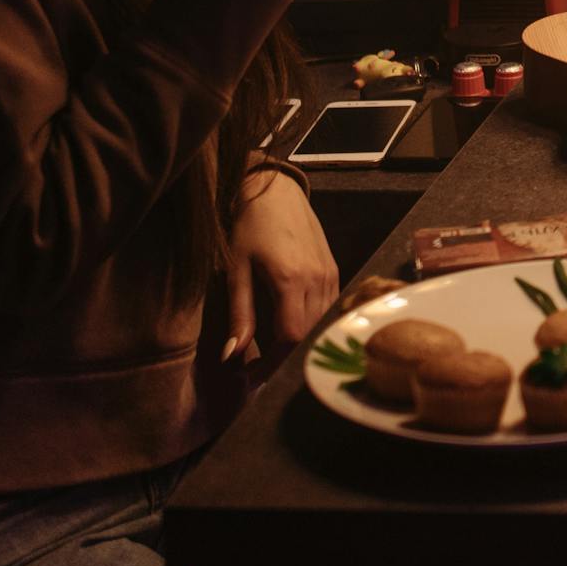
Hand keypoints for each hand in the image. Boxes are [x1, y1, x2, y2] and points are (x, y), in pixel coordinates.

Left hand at [222, 168, 338, 364]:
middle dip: (284, 359)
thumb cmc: (248, 226)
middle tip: (258, 371)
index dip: (272, 363)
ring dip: (300, 344)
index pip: (290, 337)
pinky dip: (313, 325)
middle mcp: (317, 278)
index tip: (250, 376)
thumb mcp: (236, 270)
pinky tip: (293, 329)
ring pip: (322, 324)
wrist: (275, 189)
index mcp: (290, 279)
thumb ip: (239, 314)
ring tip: (273, 354)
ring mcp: (330, 273)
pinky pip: (329, 308)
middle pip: (309, 335)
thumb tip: (232, 357)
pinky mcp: (334, 269)